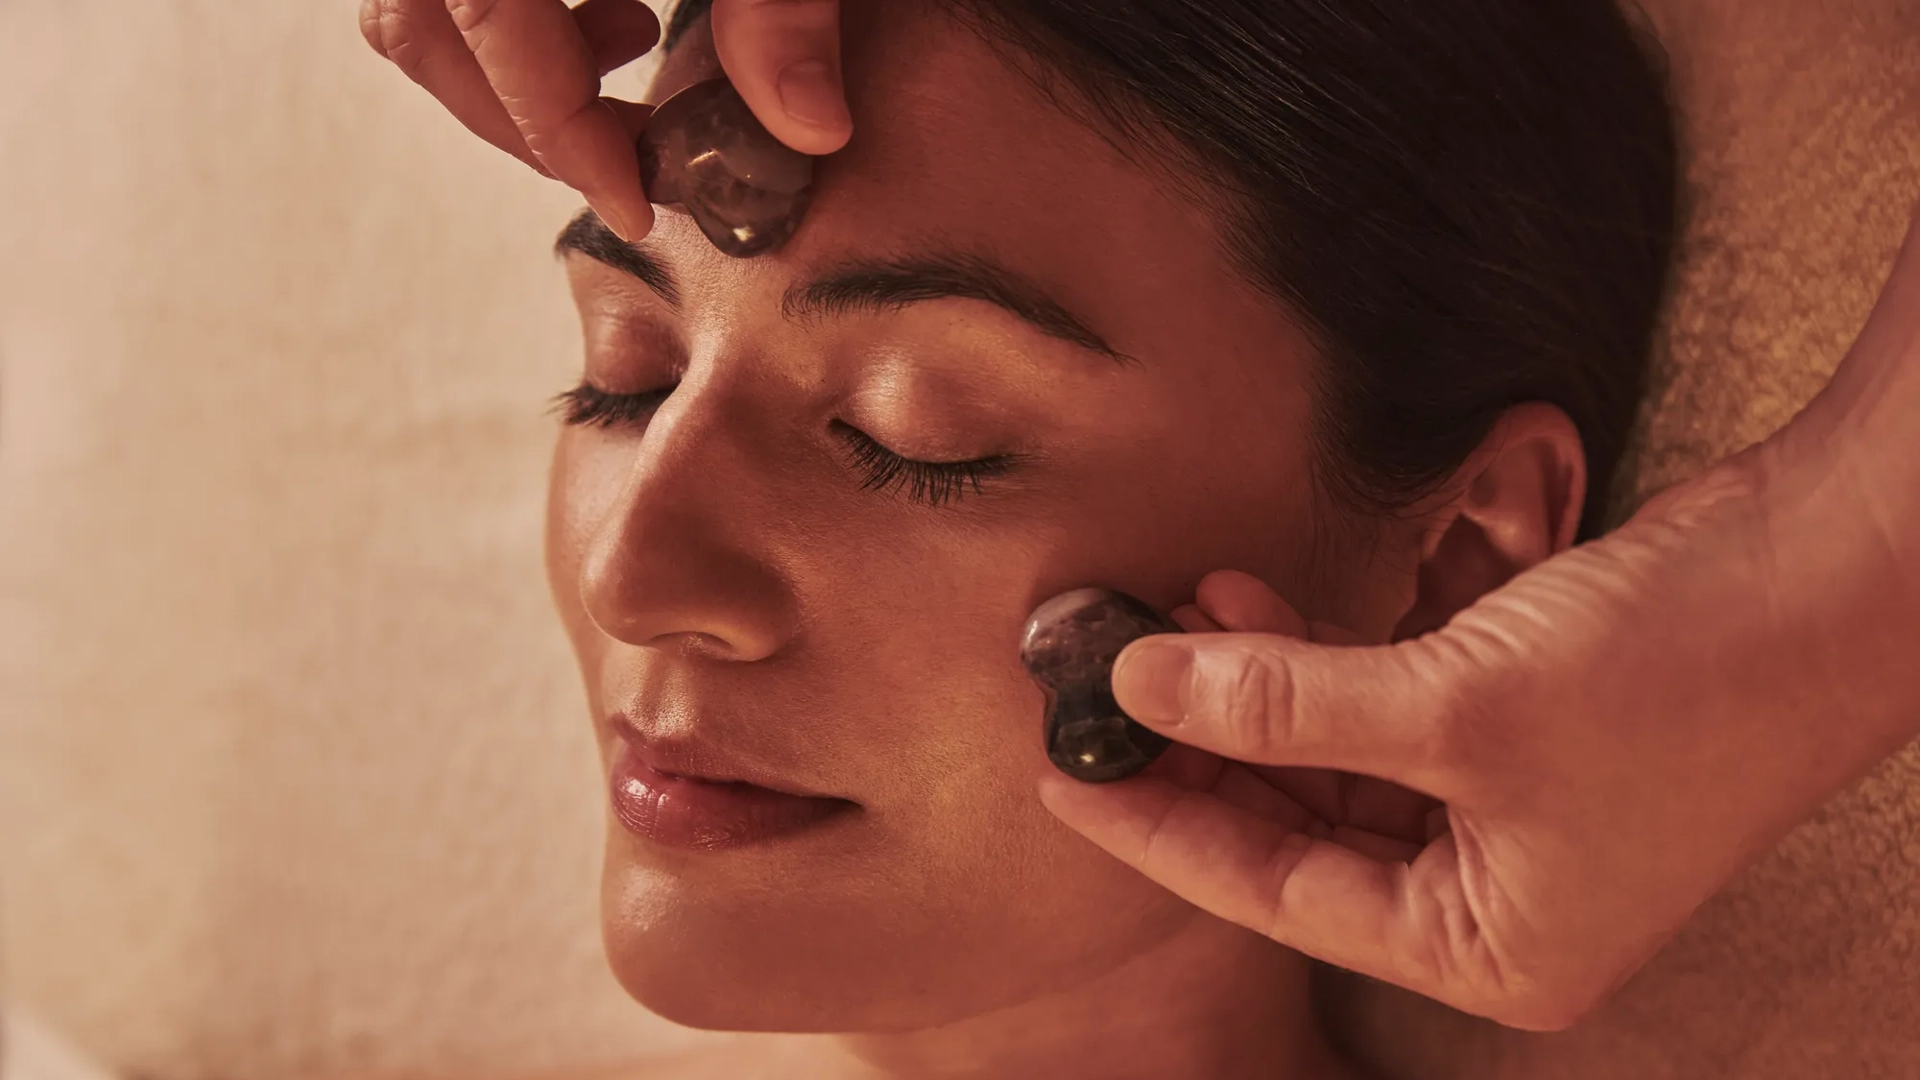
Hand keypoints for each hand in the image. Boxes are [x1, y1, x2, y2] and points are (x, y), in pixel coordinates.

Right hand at [359, 0, 850, 240]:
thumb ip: (782, 10)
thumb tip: (813, 134)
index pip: (485, 25)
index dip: (562, 132)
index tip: (637, 207)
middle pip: (422, 30)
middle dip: (530, 119)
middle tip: (635, 158)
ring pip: (422, 14)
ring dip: (519, 70)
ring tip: (632, 57)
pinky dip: (522, 24)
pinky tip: (621, 15)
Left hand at [1040, 206, 1919, 1030]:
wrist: (1838, 566)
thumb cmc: (1678, 672)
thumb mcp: (1451, 704)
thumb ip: (1281, 705)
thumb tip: (1142, 691)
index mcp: (1490, 945)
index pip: (1275, 894)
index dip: (1157, 828)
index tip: (1061, 774)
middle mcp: (1499, 895)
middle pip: (1298, 826)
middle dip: (1203, 746)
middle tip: (1105, 684)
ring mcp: (1514, 808)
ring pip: (1335, 757)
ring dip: (1256, 684)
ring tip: (1181, 608)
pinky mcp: (1524, 722)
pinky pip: (1386, 704)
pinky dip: (1325, 654)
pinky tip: (1259, 596)